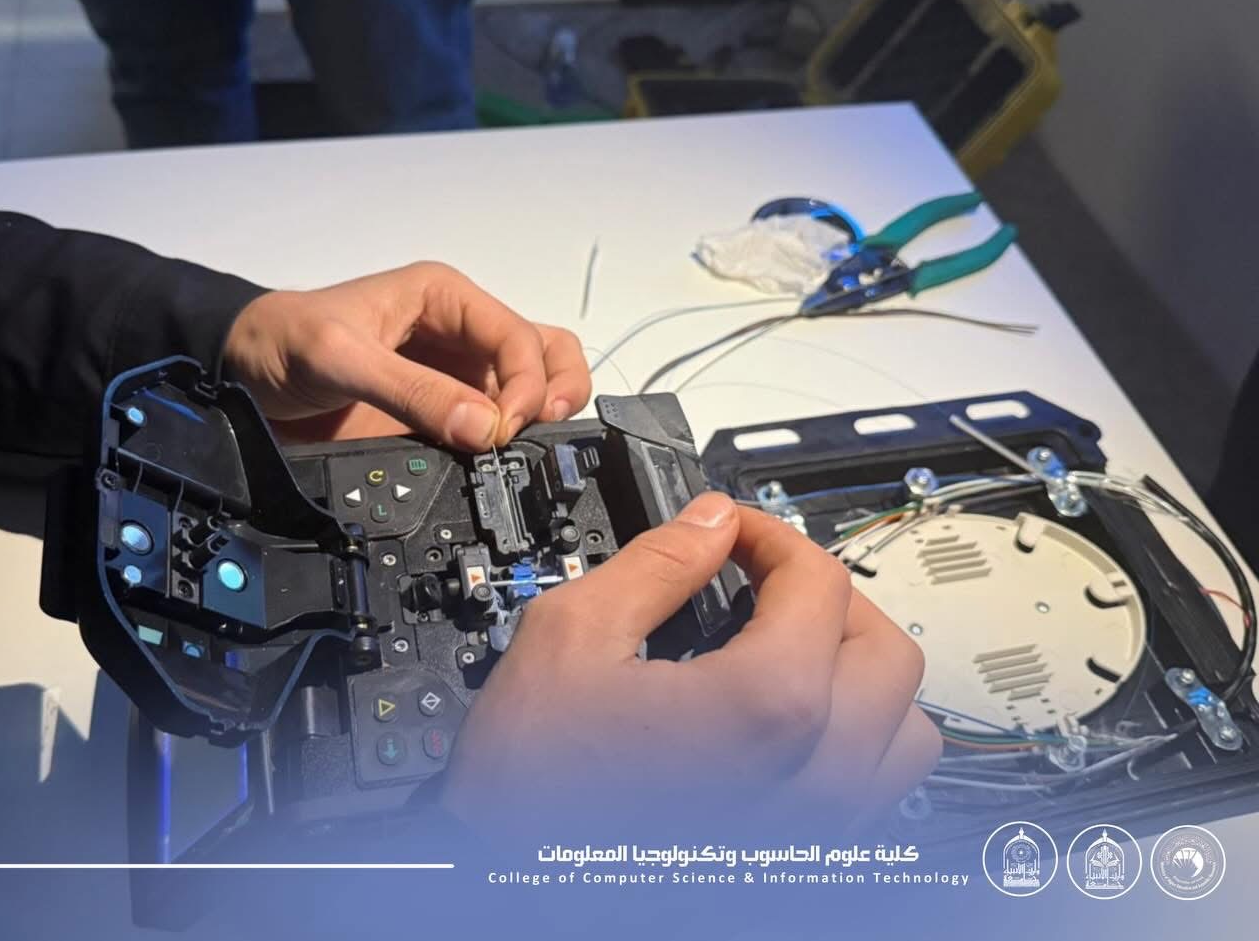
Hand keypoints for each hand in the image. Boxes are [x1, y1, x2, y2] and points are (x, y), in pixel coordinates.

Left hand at [223, 262, 590, 448]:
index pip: (518, 336)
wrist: (239, 373)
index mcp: (445, 298)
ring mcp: (453, 375)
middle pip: (541, 353)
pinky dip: (505, 444)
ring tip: (524, 450)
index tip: (505, 429)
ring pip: (527, 387)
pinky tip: (494, 463)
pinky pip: (489, 426)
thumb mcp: (341, 357)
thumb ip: (412, 391)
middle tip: (537, 434)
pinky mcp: (438, 413)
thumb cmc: (282, 342)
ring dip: (539, 417)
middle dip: (554, 391)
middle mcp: (459, 332)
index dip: (526, 383)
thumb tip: (483, 428)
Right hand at [439, 493, 939, 836]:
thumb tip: (705, 524)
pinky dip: (856, 741)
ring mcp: (820, 827)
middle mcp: (815, 774)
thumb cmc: (531, 797)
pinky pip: (877, 792)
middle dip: (827, 595)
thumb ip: (654, 565)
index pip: (818, 581)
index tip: (730, 533)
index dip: (769, 534)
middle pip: (884, 648)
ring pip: (906, 729)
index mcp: (767, 707)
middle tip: (765, 580)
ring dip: (861, 674)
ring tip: (794, 652)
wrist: (510, 892)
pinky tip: (788, 726)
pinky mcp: (808, 861)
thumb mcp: (569, 639)